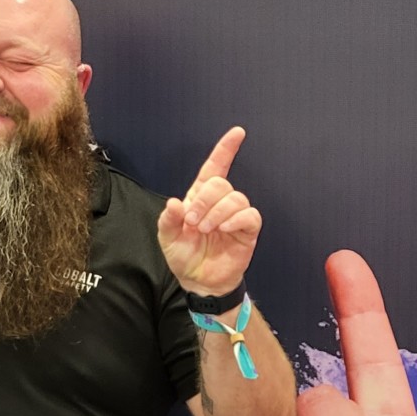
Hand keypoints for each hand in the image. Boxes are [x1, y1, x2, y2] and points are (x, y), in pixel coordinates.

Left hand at [157, 127, 260, 296]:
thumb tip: (176, 203)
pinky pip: (249, 215)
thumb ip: (168, 219)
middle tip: (193, 222)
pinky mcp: (247, 230)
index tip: (238, 133)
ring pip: (236, 198)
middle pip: (221, 183)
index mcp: (200, 197)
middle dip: (204, 200)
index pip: (214, 167)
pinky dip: (235, 219)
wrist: (199, 282)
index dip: (226, 149)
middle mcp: (220, 202)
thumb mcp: (167, 238)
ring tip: (205, 229)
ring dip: (217, 212)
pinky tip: (223, 229)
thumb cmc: (184, 256)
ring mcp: (235, 216)